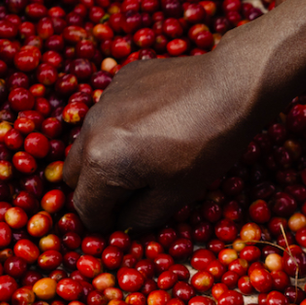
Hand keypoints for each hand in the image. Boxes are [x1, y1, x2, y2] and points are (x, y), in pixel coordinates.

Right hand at [62, 50, 268, 231]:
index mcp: (102, 163)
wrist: (230, 86)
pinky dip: (121, 125)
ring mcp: (104, 100)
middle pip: (74, 173)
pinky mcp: (120, 80)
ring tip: (145, 157)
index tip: (119, 224)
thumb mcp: (176, 194)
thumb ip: (140, 216)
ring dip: (106, 155)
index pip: (85, 207)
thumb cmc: (207, 146)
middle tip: (129, 194)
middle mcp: (92, 129)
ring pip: (89, 140)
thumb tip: (124, 221)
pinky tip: (155, 124)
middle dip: (96, 189)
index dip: (102, 223)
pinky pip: (108, 112)